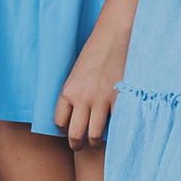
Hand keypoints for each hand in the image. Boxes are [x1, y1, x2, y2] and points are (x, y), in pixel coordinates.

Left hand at [53, 22, 130, 145]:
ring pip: (95, 136)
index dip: (63, 129)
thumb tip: (77, 114)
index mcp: (68, 90)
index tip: (68, 130)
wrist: (115, 34)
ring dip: (95, 141)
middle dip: (77, 144)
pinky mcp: (121, 99)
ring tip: (97, 140)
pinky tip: (115, 128)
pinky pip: (116, 125)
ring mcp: (102, 100)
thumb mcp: (77, 72)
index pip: (59, 122)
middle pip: (75, 134)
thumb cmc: (95, 50)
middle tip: (81, 146)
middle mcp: (83, 98)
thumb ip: (75, 93)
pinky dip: (116, 130)